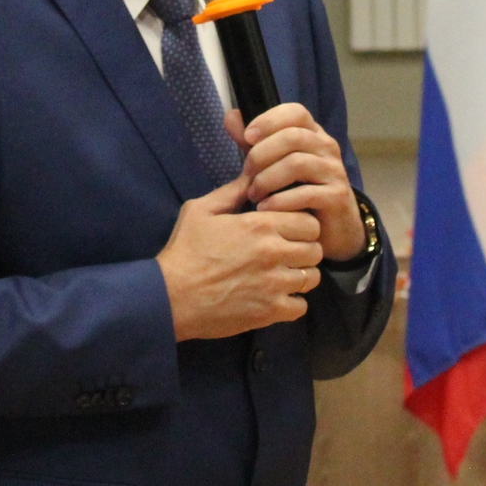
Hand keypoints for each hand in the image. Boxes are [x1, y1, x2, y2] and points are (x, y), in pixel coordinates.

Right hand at [156, 175, 322, 340]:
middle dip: (304, 249)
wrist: (170, 296)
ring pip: (311, 278)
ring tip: (284, 275)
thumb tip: (254, 174)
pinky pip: (301, 307)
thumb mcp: (201, 210)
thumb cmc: (184, 250)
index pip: (309, 222)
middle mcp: (274, 253)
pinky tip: (276, 297)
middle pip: (315, 250)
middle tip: (288, 252)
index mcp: (260, 226)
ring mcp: (274, 285)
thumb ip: (232, 192)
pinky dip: (292, 303)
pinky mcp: (270, 312)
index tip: (288, 230)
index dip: (302, 225)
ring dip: (301, 275)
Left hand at [227, 105, 365, 261]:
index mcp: (312, 134)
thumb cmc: (298, 191)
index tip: (247, 137)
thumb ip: (254, 142)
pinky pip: (305, 194)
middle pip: (292, 137)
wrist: (330, 227)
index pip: (296, 112)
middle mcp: (327, 147)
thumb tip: (231, 117)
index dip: (269, 120)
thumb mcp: (273, 164)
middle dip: (261, 155)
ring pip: (297, 163)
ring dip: (267, 179)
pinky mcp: (336, 197)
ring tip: (253, 195)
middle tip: (245, 175)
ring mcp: (334, 171)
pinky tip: (265, 209)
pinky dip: (279, 201)